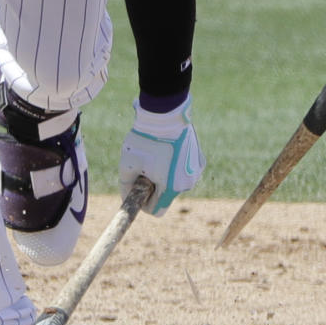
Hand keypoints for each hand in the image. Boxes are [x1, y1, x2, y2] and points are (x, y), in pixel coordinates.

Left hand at [119, 94, 204, 215]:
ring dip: (164, 174)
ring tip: (156, 154)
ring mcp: (195, 171)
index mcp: (171, 188)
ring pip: (174, 182)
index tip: (137, 188)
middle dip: (153, 186)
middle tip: (144, 165)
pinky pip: (183, 169)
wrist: (165, 114)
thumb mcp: (128, 164)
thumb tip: (127, 198)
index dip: (143, 203)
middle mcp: (187, 184)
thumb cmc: (145, 140)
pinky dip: (174, 164)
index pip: (156, 210)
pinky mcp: (199, 159)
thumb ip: (126, 187)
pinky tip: (167, 148)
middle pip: (165, 194)